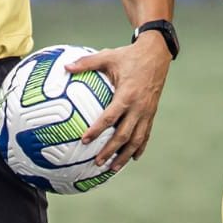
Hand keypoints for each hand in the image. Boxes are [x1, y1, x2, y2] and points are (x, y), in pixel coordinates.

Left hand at [69, 37, 171, 170]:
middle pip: (124, 135)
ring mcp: (147, 111)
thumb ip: (86, 62)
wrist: (157, 53)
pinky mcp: (152, 112)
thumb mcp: (108, 56)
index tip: (84, 140)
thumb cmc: (129, 55)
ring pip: (136, 139)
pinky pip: (146, 133)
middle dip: (110, 150)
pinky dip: (140, 147)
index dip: (97, 130)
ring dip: (125, 155)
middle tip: (97, 162)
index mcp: (126, 95)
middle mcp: (138, 107)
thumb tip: (65, 66)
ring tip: (113, 168)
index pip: (110, 117)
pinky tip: (133, 158)